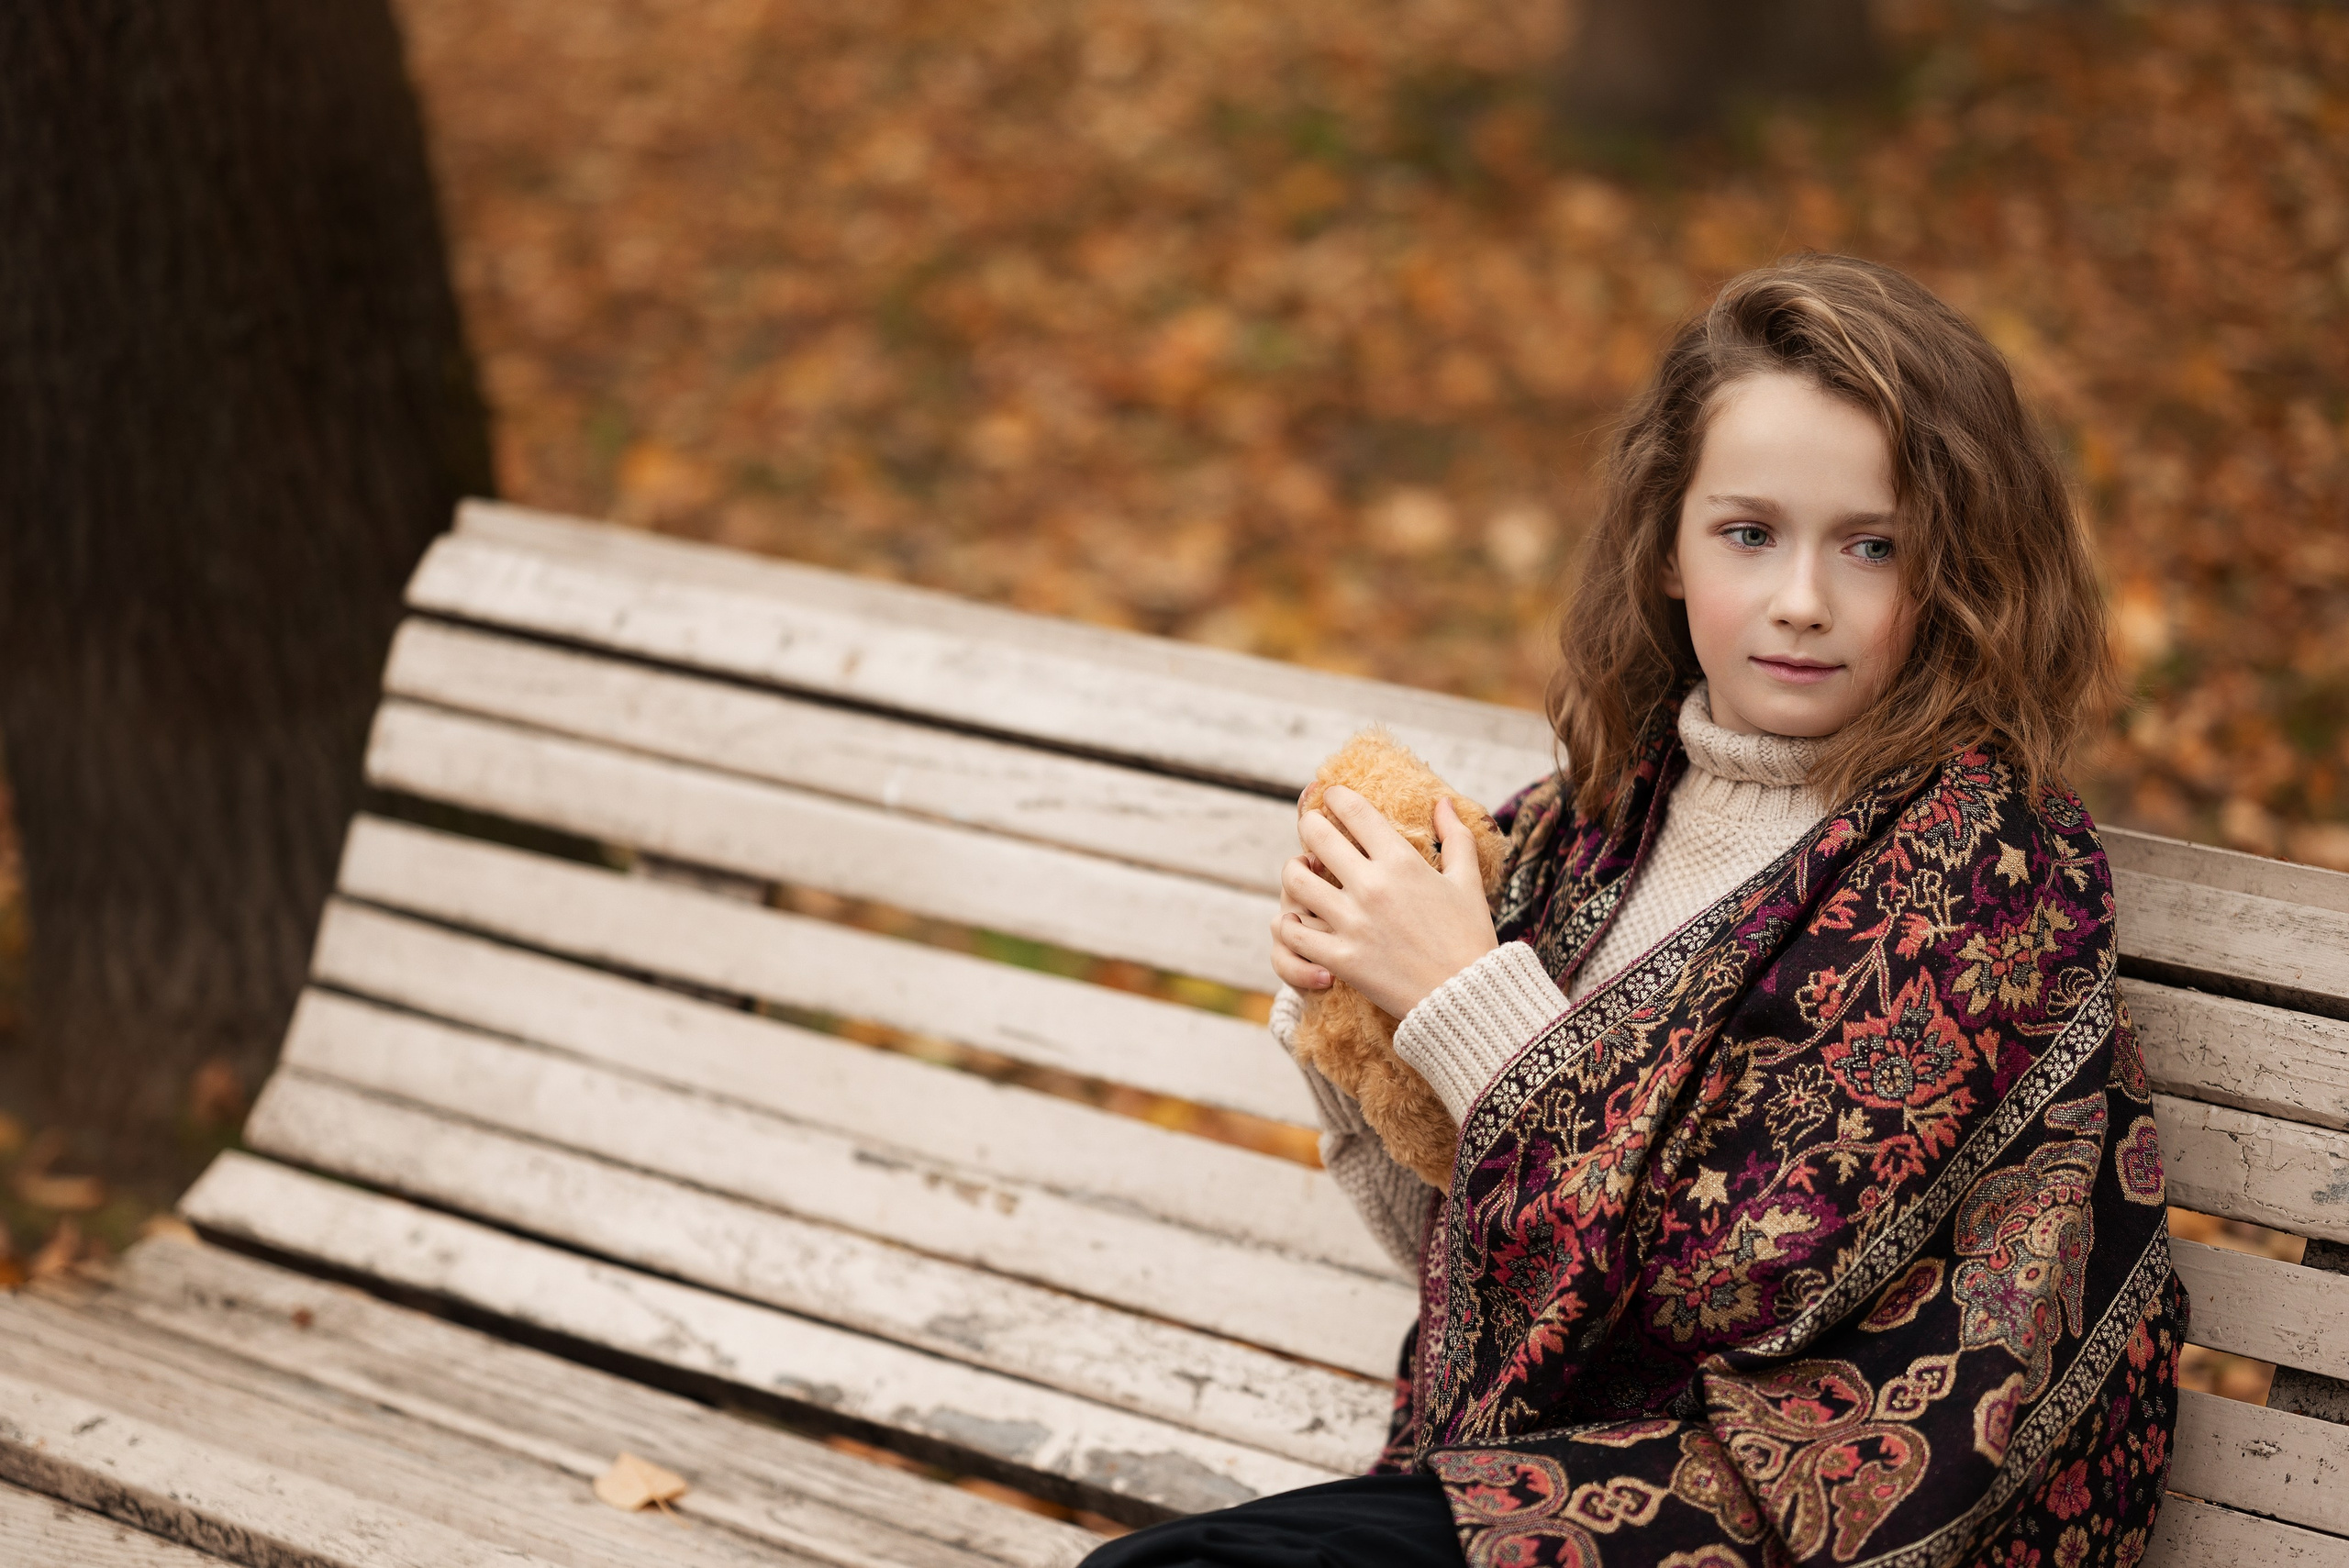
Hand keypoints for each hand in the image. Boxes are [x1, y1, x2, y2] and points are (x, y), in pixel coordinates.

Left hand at [1268, 786, 1497, 1019]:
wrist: (1466, 997)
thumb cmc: (1470, 937)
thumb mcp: (1468, 882)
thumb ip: (1455, 837)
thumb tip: (1443, 801)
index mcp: (1402, 862)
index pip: (1355, 812)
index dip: (1336, 796)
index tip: (1331, 794)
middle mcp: (1371, 886)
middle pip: (1317, 836)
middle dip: (1309, 824)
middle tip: (1311, 826)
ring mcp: (1352, 922)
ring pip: (1296, 880)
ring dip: (1294, 871)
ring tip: (1301, 870)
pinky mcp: (1340, 958)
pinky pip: (1294, 933)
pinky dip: (1289, 924)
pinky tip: (1295, 919)